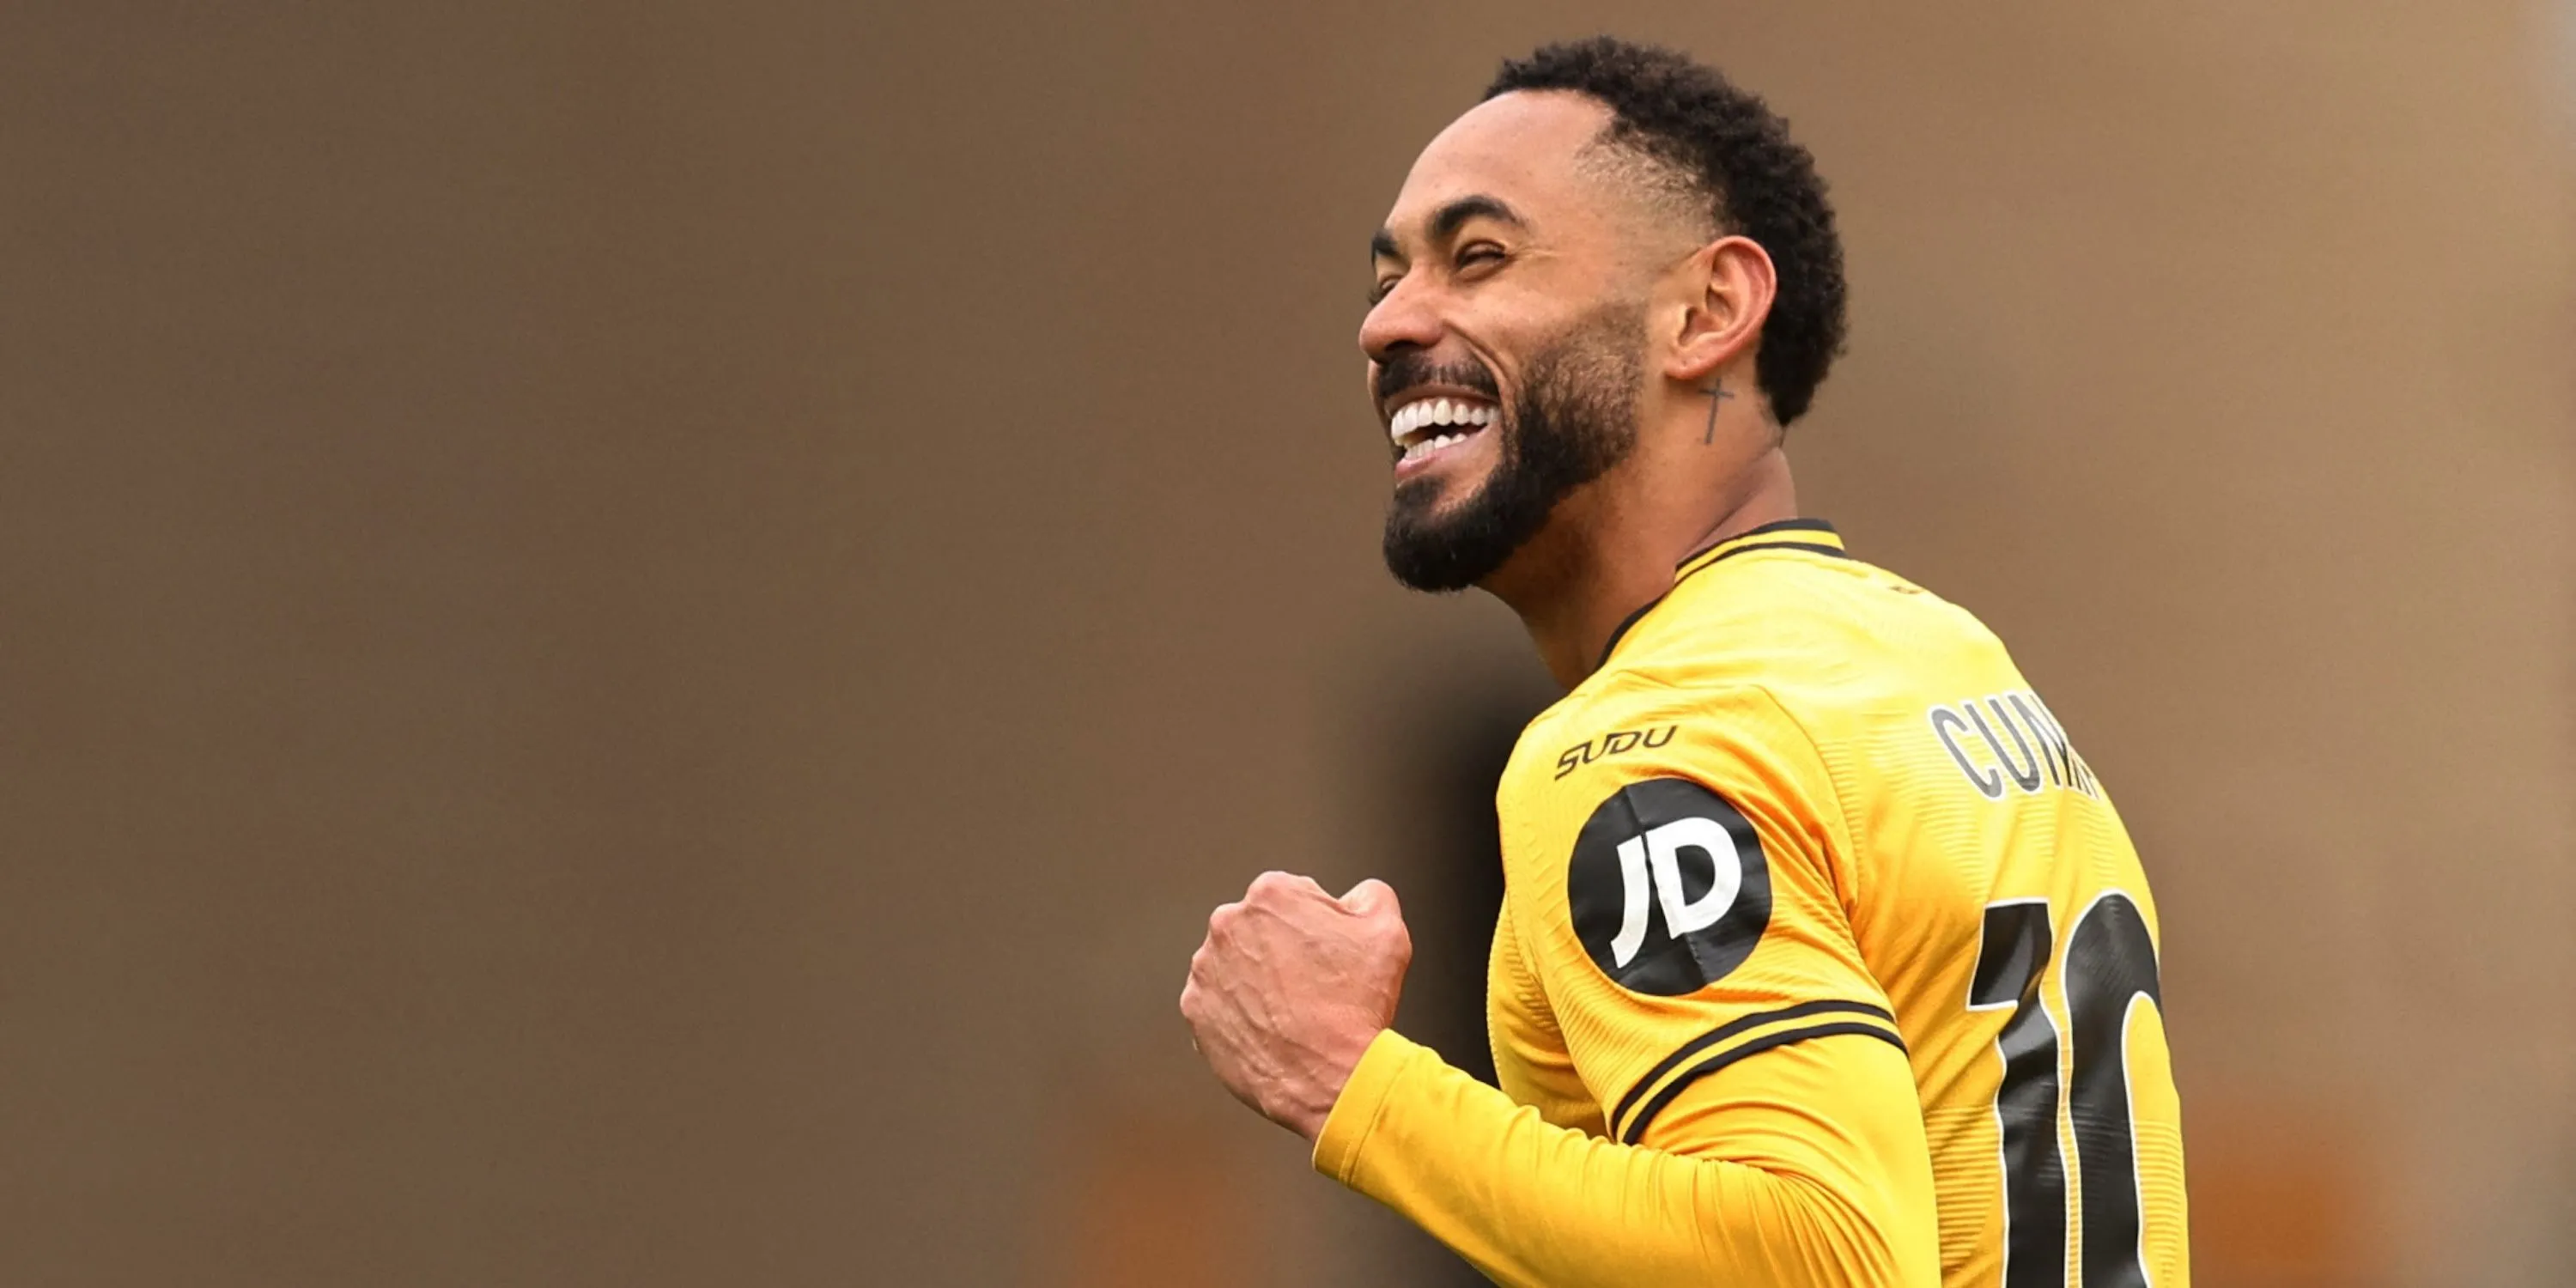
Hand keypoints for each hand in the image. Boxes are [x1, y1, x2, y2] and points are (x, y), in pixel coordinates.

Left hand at [1180, 872, 1411, 1139]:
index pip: (1294, 897)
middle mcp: (1227, 924)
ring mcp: (1205, 970)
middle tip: (1313, 984)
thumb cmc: (1358, 1004)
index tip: (1329, 954)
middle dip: (1282, 948)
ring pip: (1235, 965)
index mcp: (1270, 895)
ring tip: (1293, 1011)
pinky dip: (1239, 1013)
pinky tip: (1271, 1029)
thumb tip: (1355, 896)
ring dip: (1257, 980)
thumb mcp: (1387, 930)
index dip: (1319, 926)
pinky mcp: (1195, 1012)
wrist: (1333, 1078)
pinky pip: (1219, 1004)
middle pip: (1259, 929)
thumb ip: (1369, 895)